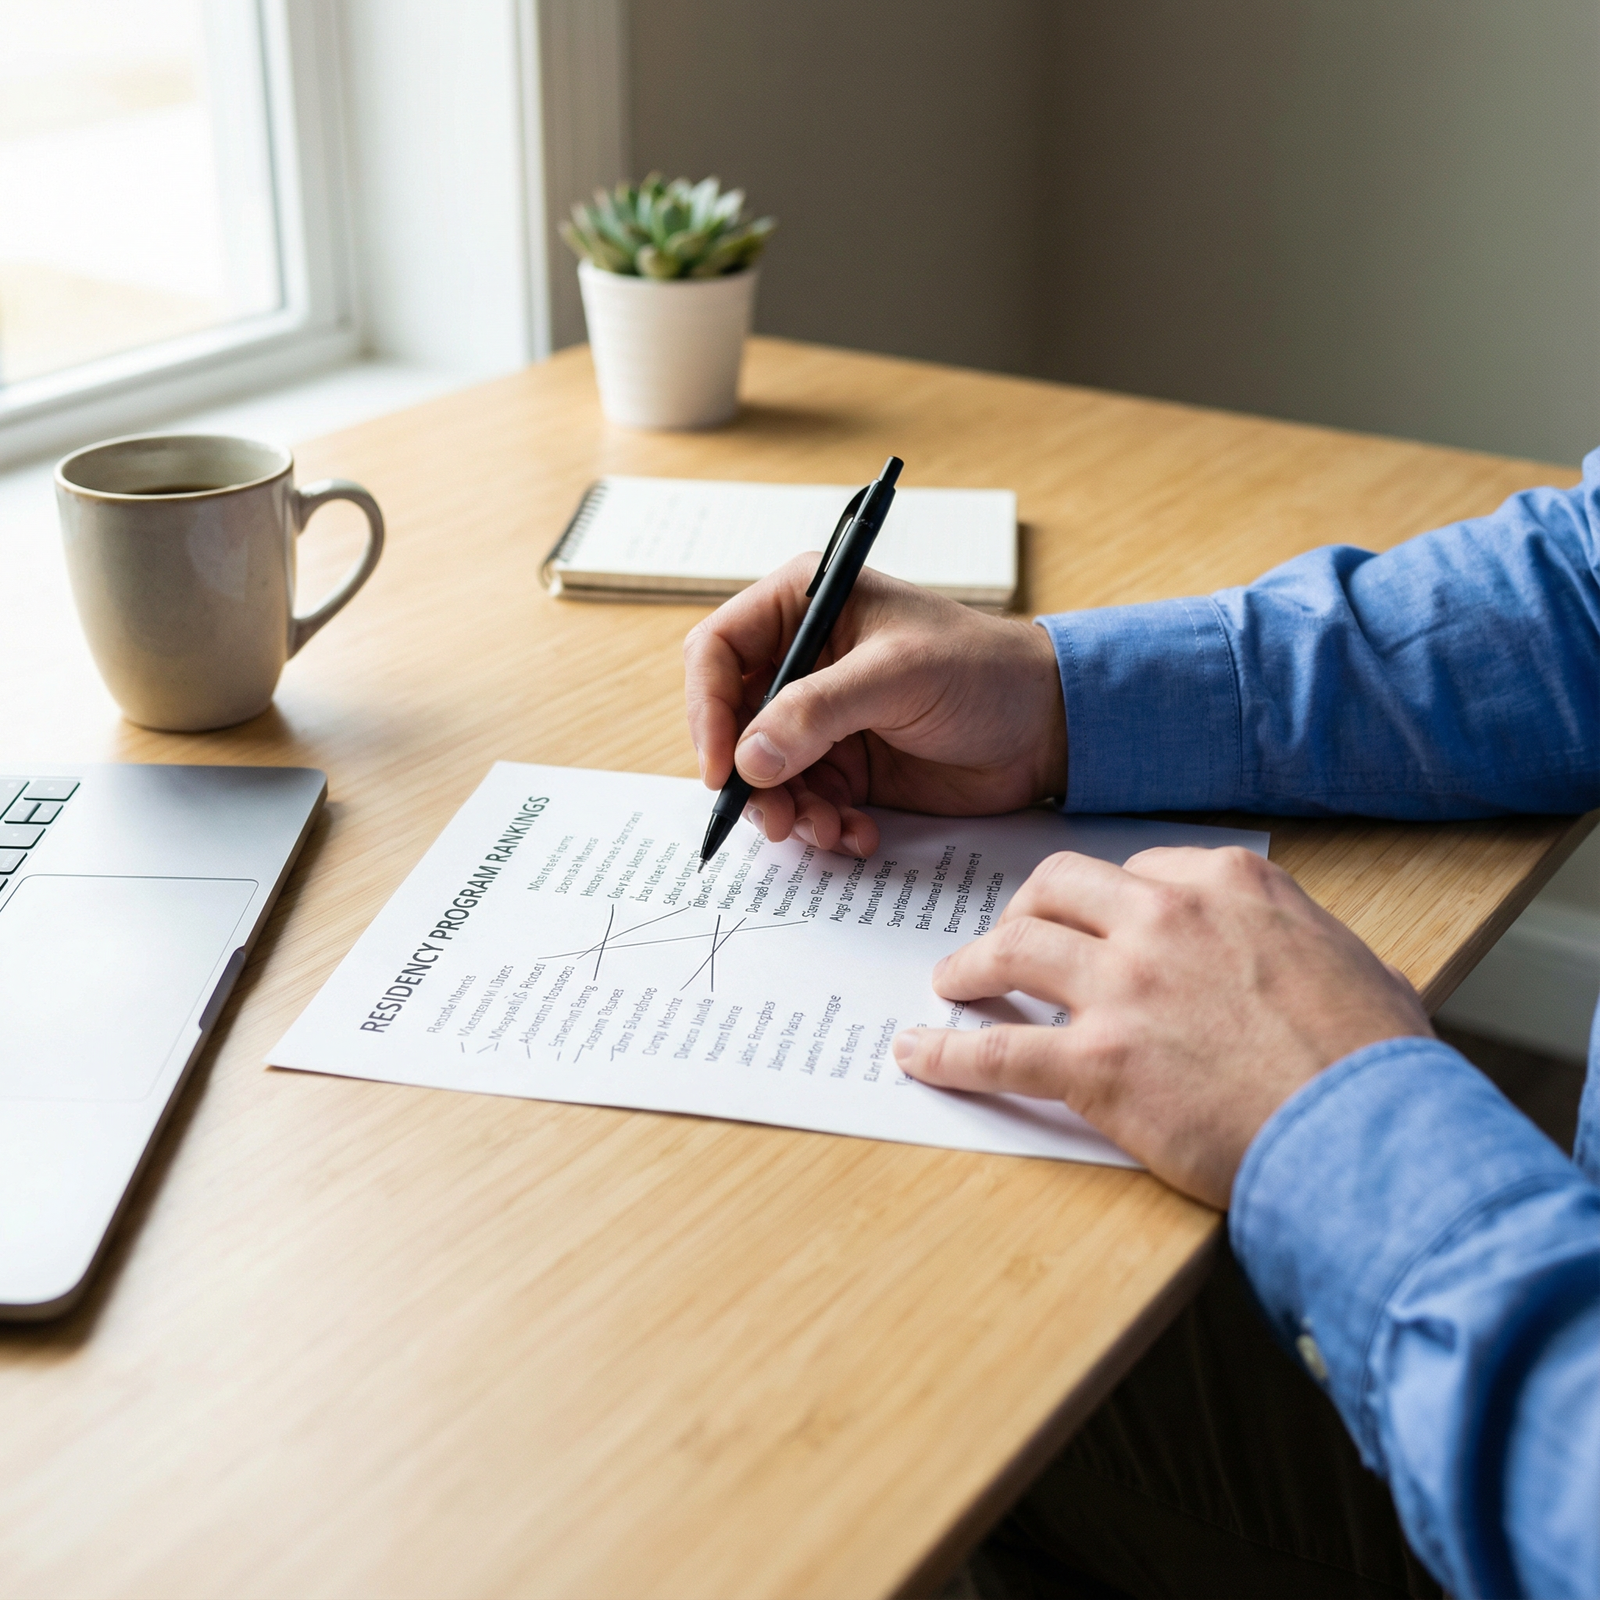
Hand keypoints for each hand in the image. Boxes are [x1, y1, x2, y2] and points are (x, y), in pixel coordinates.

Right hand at [684, 556, 1066, 856]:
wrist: (1046, 727)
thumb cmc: (983, 670)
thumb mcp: (898, 676)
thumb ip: (818, 711)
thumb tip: (748, 758)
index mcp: (803, 607)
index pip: (717, 652)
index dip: (706, 709)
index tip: (722, 767)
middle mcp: (802, 661)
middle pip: (731, 723)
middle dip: (748, 777)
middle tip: (776, 818)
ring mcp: (819, 719)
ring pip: (762, 774)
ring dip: (786, 811)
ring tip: (828, 830)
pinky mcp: (843, 767)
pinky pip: (804, 804)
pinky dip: (821, 826)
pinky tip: (857, 834)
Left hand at [892, 846, 1432, 1207]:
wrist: (1371, 1135)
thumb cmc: (1377, 1062)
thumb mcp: (1358, 966)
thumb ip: (1307, 945)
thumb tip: (1315, 962)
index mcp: (1226, 886)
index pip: (1134, 869)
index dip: (1102, 901)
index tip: (1089, 923)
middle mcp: (1165, 919)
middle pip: (1056, 888)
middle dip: (1022, 909)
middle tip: (1006, 938)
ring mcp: (1124, 988)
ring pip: (1012, 949)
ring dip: (971, 965)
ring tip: (951, 983)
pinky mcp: (1097, 1063)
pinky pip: (995, 1051)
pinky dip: (946, 1052)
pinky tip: (918, 1055)